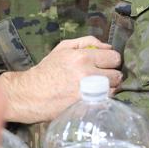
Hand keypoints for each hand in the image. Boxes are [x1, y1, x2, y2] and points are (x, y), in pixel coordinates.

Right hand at [0, 36, 121, 122]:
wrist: (31, 94)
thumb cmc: (48, 69)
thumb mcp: (63, 48)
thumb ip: (88, 42)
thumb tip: (109, 46)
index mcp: (83, 57)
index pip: (114, 57)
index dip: (111, 60)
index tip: (105, 64)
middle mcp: (88, 73)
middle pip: (117, 74)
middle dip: (111, 75)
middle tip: (102, 76)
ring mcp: (88, 92)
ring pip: (114, 89)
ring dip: (109, 88)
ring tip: (97, 87)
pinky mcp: (86, 105)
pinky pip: (106, 100)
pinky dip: (103, 98)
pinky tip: (94, 96)